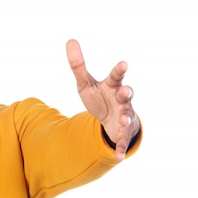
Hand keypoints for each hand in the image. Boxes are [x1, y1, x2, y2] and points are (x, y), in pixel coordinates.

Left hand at [66, 39, 139, 161]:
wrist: (110, 119)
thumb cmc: (99, 97)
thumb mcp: (85, 82)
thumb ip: (78, 64)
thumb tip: (70, 40)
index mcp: (112, 86)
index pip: (116, 76)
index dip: (120, 70)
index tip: (124, 63)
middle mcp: (122, 99)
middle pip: (127, 94)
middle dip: (128, 92)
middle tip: (127, 90)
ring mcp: (125, 115)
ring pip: (128, 116)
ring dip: (126, 118)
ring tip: (122, 120)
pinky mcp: (122, 132)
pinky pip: (122, 140)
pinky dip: (119, 148)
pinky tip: (117, 156)